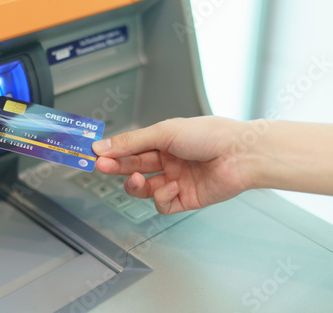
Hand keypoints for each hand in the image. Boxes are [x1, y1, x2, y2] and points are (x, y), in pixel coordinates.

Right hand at [92, 117, 251, 213]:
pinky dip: (163, 197)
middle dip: (117, 167)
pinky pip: (163, 204)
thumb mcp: (164, 133)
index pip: (130, 148)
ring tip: (138, 179)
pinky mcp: (185, 199)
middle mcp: (168, 160)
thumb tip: (103, 145)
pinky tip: (173, 186)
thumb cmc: (210, 135)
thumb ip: (131, 142)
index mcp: (163, 140)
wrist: (241, 155)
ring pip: (144, 189)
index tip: (95, 154)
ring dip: (137, 185)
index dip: (113, 152)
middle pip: (133, 167)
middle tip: (102, 167)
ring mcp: (175, 180)